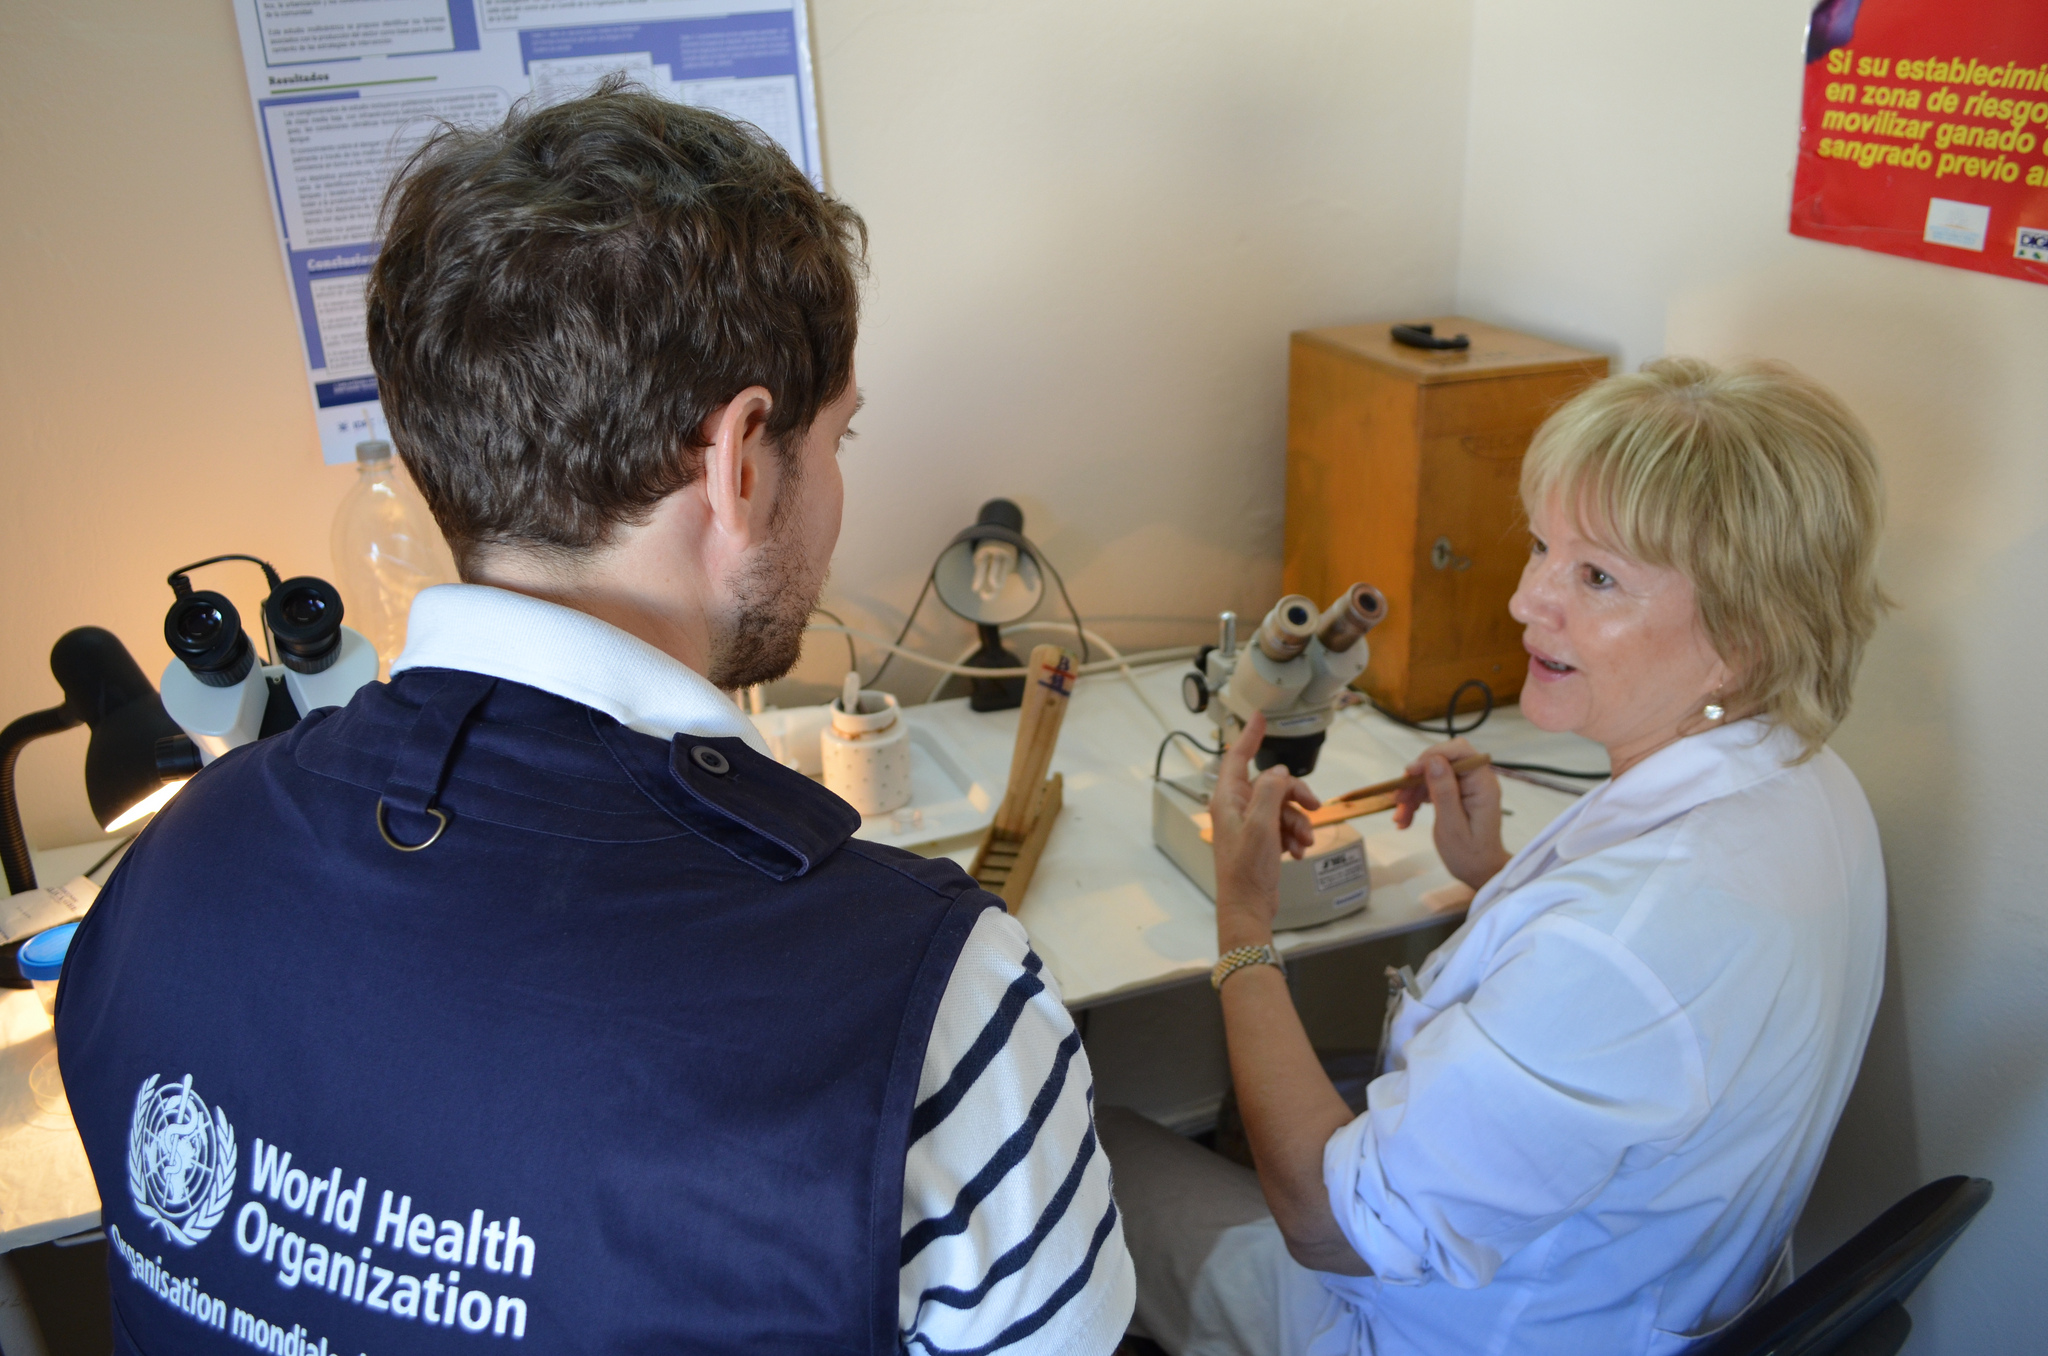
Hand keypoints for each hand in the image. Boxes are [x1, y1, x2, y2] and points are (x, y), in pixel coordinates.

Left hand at [1209, 713, 1320, 945]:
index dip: (1248, 735)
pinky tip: (1298, 853)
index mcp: (1228, 798)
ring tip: (1303, 844)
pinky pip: (1284, 827)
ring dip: (1299, 823)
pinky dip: (1295, 837)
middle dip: (1296, 795)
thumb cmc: (1247, 867)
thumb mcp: (1262, 824)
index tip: (1259, 716)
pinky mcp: (1261, 840)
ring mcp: (1249, 824)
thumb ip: (1271, 791)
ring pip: (1283, 807)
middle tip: (1314, 807)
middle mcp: (1236, 807)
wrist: (1249, 906)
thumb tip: (1278, 772)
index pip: (1238, 757)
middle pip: (1273, 784)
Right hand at [1390, 737, 1510, 890]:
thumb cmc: (1469, 855)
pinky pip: (1432, 789)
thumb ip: (1444, 791)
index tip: (1410, 772)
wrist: (1480, 873)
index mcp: (1482, 784)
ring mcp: (1466, 788)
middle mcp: (1476, 780)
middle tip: (1399, 799)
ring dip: (1412, 793)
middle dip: (1417, 778)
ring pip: (1431, 776)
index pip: (1460, 751)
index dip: (1432, 755)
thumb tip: (1434, 761)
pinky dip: (1416, 801)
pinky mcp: (1457, 795)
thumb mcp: (1452, 826)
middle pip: (1441, 762)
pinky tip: (1406, 819)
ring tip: (1400, 817)